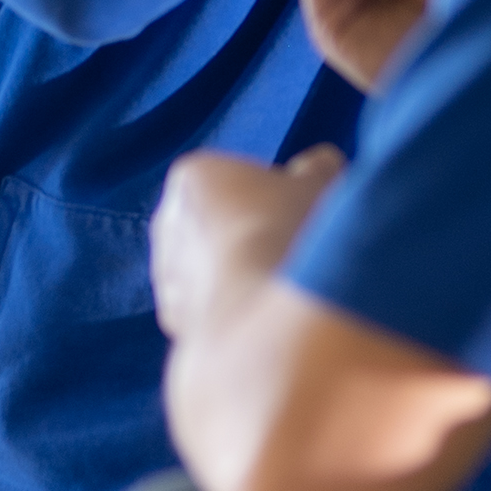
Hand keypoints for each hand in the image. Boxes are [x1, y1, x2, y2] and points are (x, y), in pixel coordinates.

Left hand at [151, 144, 345, 342]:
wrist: (265, 323)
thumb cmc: (291, 237)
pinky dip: (235, 312)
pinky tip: (265, 321)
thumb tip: (322, 164)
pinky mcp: (177, 325)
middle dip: (254, 234)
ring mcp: (168, 277)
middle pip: (221, 223)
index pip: (237, 179)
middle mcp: (168, 224)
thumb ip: (317, 172)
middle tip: (298, 252)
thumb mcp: (319, 188)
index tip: (303, 213)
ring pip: (213, 269)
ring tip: (285, 291)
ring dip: (243, 276)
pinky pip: (212, 308)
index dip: (276, 195)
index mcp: (193, 178)